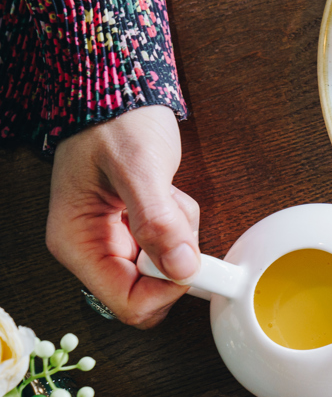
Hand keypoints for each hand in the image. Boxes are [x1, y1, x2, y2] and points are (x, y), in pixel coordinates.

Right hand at [46, 106, 200, 327]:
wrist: (119, 93)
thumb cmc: (114, 121)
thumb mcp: (138, 167)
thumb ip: (157, 220)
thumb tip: (181, 268)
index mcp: (77, 244)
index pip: (127, 304)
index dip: (166, 289)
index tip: (189, 257)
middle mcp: (93, 249)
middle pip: (152, 291)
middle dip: (174, 255)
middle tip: (171, 212)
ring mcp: (116, 241)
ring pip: (168, 269)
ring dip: (181, 234)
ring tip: (164, 193)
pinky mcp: (138, 231)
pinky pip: (174, 246)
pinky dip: (181, 223)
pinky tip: (166, 193)